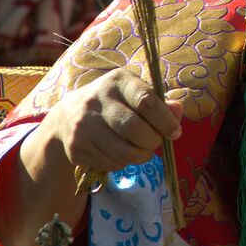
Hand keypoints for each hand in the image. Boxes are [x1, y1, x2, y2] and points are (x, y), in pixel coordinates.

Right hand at [43, 68, 183, 172]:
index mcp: (117, 81)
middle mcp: (97, 100)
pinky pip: (111, 163)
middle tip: (155, 142)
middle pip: (135, 129)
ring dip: (140, 155)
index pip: (146, 101)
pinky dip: (123, 162)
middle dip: (153, 141)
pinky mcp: (76, 148)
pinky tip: (119, 152)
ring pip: (124, 152)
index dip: (165, 120)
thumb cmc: (113, 103)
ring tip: (141, 149)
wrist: (67, 116)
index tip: (175, 132)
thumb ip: (159, 103)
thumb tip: (178, 111)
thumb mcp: (135, 94)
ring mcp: (83, 125)